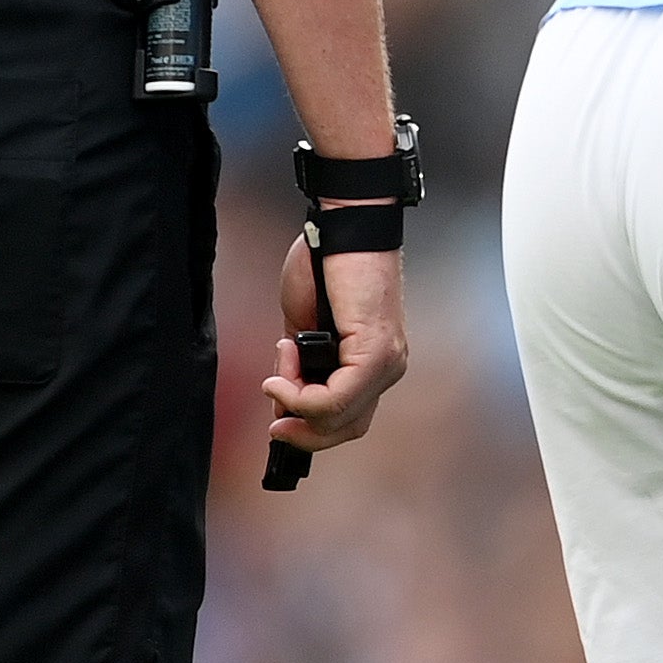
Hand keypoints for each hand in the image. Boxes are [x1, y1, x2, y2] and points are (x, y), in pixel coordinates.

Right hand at [263, 241, 406, 455]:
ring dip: (295, 401)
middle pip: (348, 428)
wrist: (341, 231)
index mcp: (372, 365)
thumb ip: (299, 368)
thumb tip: (284, 404)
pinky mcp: (377, 351)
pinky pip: (338, 398)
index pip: (350, 420)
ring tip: (282, 363)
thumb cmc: (323, 270)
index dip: (311, 430)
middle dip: (303, 430)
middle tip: (274, 417)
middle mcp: (387, 368)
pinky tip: (285, 370)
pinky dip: (302, 394)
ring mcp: (386, 362)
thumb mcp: (303, 330)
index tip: (278, 424)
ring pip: (339, 416)